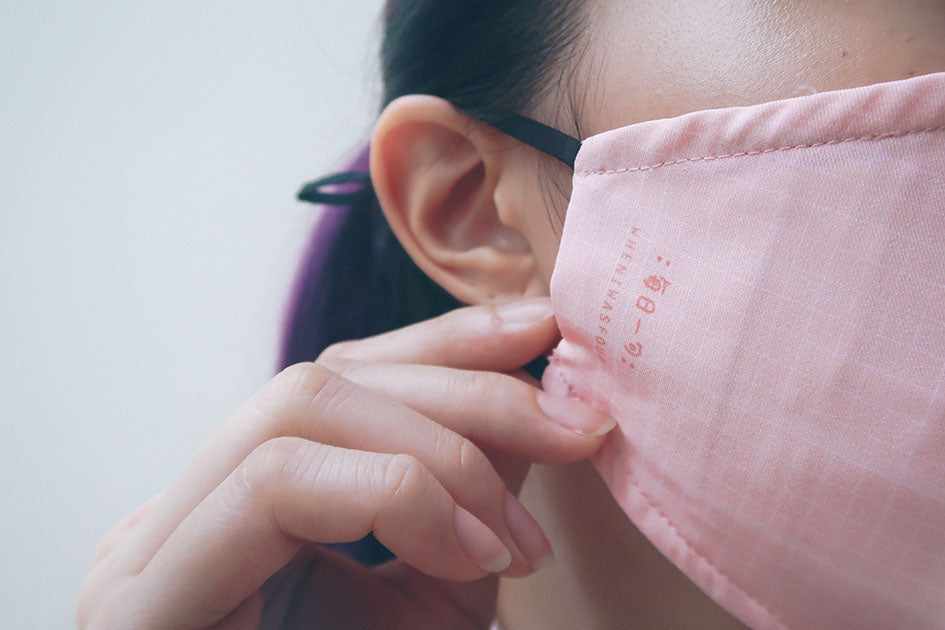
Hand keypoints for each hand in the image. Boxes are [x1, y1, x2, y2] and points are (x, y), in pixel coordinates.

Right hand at [76, 296, 615, 628]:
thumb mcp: (439, 587)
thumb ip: (467, 492)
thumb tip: (529, 396)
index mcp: (238, 506)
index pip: (338, 379)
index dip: (443, 341)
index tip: (542, 327)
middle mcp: (183, 513)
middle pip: (325, 379)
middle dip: (468, 395)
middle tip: (577, 431)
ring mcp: (150, 550)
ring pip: (300, 408)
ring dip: (439, 455)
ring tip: (516, 540)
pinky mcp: (142, 597)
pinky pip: (275, 482)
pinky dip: (394, 494)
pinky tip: (470, 555)